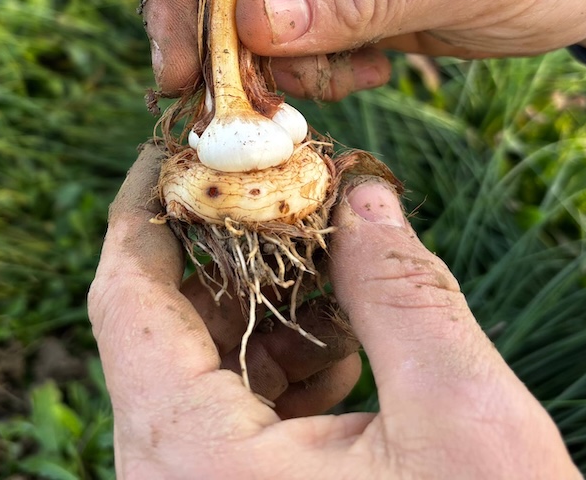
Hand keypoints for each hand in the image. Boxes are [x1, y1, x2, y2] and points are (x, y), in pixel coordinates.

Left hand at [89, 147, 580, 478]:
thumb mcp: (462, 424)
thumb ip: (404, 292)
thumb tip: (364, 190)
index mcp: (189, 455)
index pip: (123, 293)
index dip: (146, 203)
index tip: (182, 139)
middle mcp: (167, 479)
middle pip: (158, 326)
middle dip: (226, 249)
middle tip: (291, 188)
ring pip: (195, 371)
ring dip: (261, 307)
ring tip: (336, 265)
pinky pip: (227, 418)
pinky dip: (276, 368)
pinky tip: (345, 345)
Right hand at [143, 0, 585, 99]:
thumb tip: (250, 20)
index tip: (185, 71)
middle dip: (223, 46)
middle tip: (247, 114)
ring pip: (252, 20)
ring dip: (278, 69)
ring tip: (354, 81)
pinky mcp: (347, 1)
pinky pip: (294, 46)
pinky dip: (315, 75)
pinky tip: (374, 74)